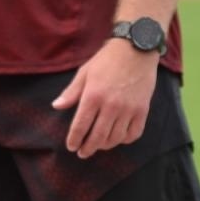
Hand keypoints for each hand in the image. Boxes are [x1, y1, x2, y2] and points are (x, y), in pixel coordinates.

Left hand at [51, 39, 159, 158]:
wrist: (137, 48)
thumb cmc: (108, 59)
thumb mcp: (85, 72)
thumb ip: (71, 91)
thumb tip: (56, 106)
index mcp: (93, 96)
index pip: (80, 127)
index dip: (74, 140)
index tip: (71, 146)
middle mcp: (111, 105)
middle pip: (97, 137)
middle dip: (87, 149)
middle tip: (83, 152)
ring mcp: (128, 108)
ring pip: (115, 138)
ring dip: (105, 145)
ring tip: (100, 145)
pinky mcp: (142, 109)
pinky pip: (134, 133)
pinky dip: (125, 139)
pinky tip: (119, 137)